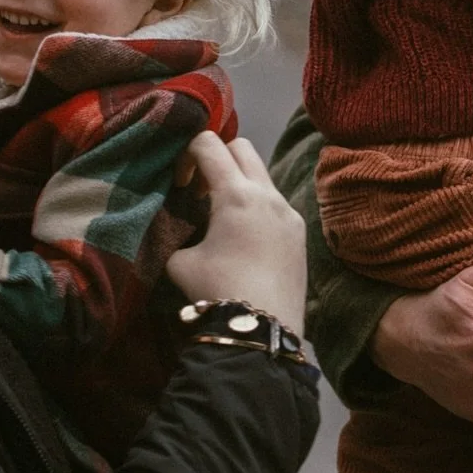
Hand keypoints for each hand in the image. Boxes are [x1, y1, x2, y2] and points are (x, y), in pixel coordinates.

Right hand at [167, 131, 306, 335]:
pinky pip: (276, 204)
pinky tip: (246, 240)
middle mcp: (267, 194)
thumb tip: (172, 227)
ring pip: (262, 176)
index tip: (181, 184)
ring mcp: (288, 212)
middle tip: (202, 192)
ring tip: (223, 219)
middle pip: (242, 148)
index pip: (208, 144)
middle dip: (218, 159)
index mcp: (236, 194)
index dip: (186, 154)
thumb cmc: (217, 291)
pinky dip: (257, 207)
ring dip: (240, 184)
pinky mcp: (300, 233)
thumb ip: (174, 233)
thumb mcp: (179, 262)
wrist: (262, 328)